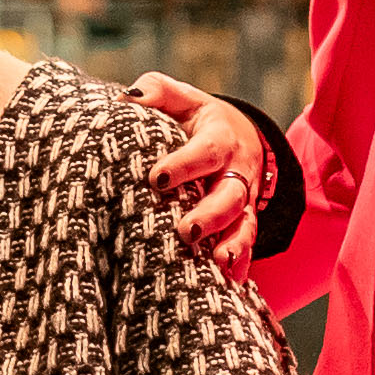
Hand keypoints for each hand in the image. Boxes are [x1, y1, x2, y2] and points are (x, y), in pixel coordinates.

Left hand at [130, 76, 264, 270]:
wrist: (238, 135)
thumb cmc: (194, 117)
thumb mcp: (179, 97)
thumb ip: (155, 92)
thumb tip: (127, 99)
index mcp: (220, 137)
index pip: (205, 151)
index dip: (184, 165)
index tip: (157, 179)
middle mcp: (237, 170)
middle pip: (230, 194)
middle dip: (210, 215)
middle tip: (185, 231)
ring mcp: (243, 199)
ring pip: (243, 223)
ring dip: (232, 244)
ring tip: (217, 262)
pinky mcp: (243, 221)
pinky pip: (247, 242)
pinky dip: (241, 262)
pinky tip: (231, 281)